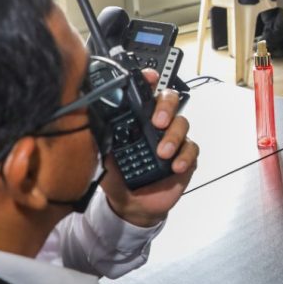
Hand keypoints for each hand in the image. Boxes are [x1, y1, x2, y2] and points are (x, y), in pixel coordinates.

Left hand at [101, 69, 198, 227]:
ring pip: (182, 123)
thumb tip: (90, 121)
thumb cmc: (117, 179)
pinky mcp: (185, 157)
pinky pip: (192, 148)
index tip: (150, 77)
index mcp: (136, 120)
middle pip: (169, 100)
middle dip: (166, 106)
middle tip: (157, 121)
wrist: (131, 206)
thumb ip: (99, 138)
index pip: (145, 94)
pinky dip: (185, 156)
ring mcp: (172, 140)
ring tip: (162, 153)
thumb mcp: (102, 156)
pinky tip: (175, 166)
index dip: (149, 81)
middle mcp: (156, 126)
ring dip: (173, 136)